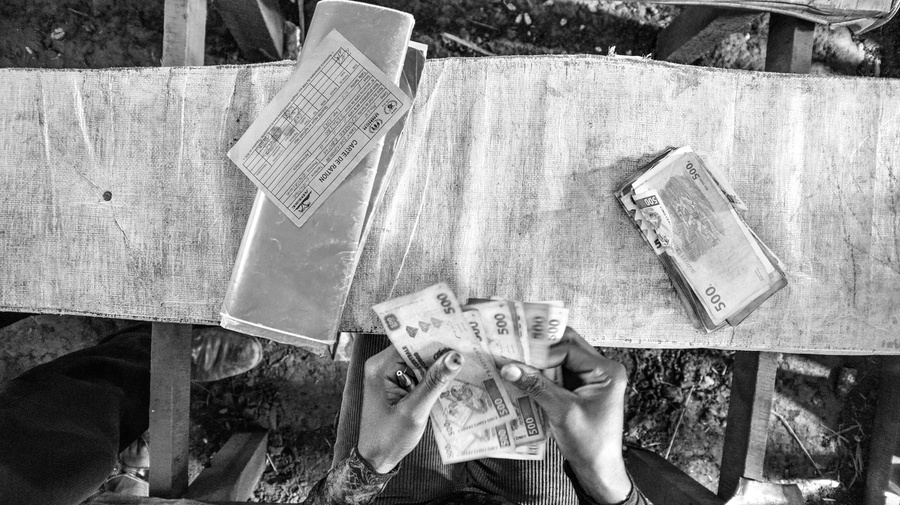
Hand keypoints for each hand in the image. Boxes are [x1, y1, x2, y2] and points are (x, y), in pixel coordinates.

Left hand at [357, 346, 462, 472]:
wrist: (376, 459)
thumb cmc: (389, 438)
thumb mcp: (414, 411)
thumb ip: (434, 383)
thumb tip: (454, 357)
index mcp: (380, 367)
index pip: (411, 343)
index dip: (435, 340)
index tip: (460, 338)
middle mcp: (383, 366)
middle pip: (416, 350)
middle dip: (440, 353)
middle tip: (468, 351)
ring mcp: (390, 375)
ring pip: (420, 362)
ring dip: (439, 366)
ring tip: (465, 364)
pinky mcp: (398, 384)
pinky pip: (419, 374)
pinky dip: (433, 377)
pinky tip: (452, 379)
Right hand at [500, 327, 630, 503]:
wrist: (599, 471)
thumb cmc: (590, 444)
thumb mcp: (562, 412)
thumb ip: (536, 386)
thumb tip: (509, 367)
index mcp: (606, 371)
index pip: (569, 347)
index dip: (542, 347)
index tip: (516, 347)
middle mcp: (600, 370)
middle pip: (565, 348)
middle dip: (538, 350)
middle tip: (512, 346)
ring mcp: (589, 380)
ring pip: (558, 360)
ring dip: (537, 362)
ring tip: (512, 358)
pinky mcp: (578, 391)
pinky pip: (556, 375)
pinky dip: (540, 375)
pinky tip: (522, 376)